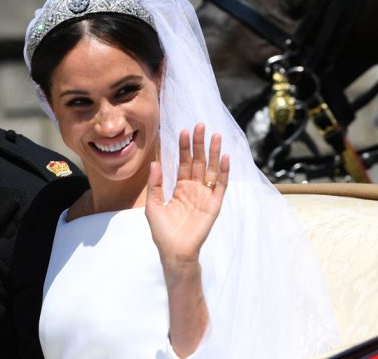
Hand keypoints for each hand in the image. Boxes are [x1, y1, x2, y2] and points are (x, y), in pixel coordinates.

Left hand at [144, 123, 229, 266]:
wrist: (175, 251)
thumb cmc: (162, 231)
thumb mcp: (153, 206)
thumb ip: (155, 184)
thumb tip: (154, 162)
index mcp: (179, 188)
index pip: (182, 163)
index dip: (183, 148)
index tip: (184, 131)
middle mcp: (193, 188)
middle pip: (197, 162)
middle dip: (199, 144)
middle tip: (200, 125)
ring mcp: (204, 195)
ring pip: (210, 170)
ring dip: (213, 153)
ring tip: (215, 136)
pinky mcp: (214, 204)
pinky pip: (220, 186)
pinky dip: (223, 172)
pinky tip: (224, 158)